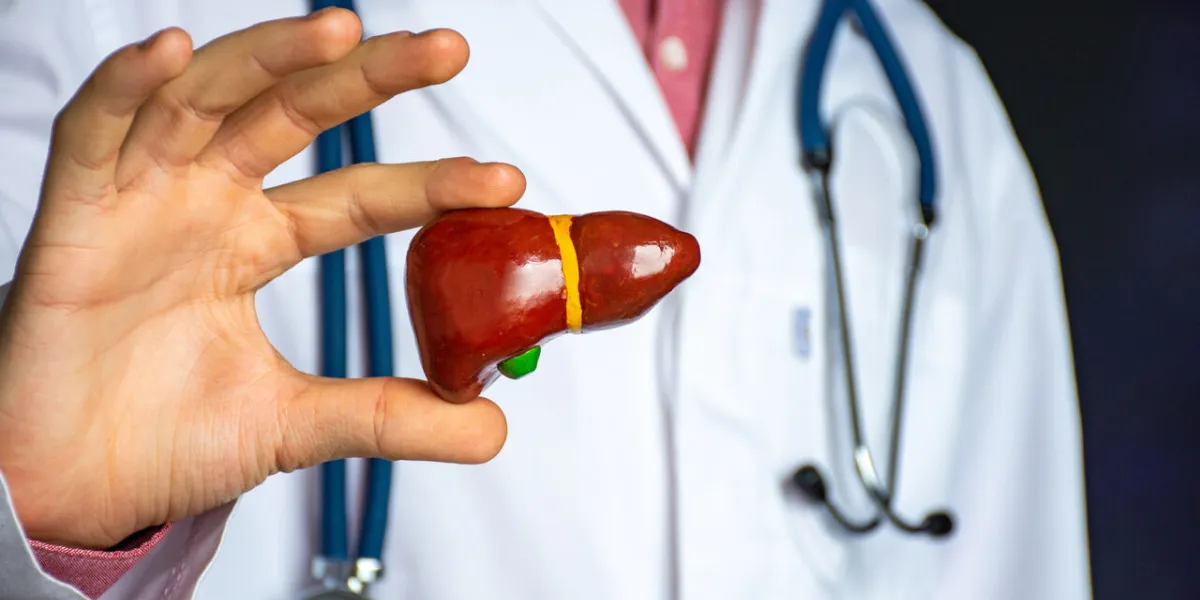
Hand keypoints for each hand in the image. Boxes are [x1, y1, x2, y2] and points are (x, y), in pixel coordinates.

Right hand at [0, 8, 522, 548]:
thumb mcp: (298, 425)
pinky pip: (92, 134)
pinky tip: (168, 50)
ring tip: (341, 31)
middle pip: (294, 115)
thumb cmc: (166, 440)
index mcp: (258, 243)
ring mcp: (142, 202)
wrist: (72, 488)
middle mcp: (207, 205)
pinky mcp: (72, 219)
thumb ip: (390, 417)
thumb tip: (491, 428)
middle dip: (368, 78)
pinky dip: (124, 89)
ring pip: (207, 100)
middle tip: (446, 50)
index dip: (428, 184)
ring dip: (269, 57)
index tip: (503, 183)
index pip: (358, 196)